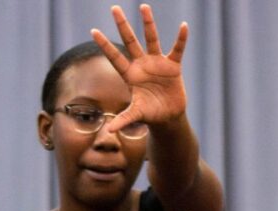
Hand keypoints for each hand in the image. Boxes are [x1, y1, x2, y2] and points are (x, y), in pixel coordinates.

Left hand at [92, 4, 189, 131]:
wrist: (168, 116)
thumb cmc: (149, 114)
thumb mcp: (136, 115)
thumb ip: (124, 119)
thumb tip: (109, 131)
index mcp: (130, 75)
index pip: (115, 57)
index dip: (105, 45)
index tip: (93, 30)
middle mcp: (142, 65)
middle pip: (130, 41)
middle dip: (122, 25)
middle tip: (114, 8)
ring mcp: (157, 63)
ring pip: (151, 39)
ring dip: (148, 24)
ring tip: (143, 7)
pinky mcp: (172, 66)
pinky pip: (177, 50)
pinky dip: (181, 40)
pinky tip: (183, 27)